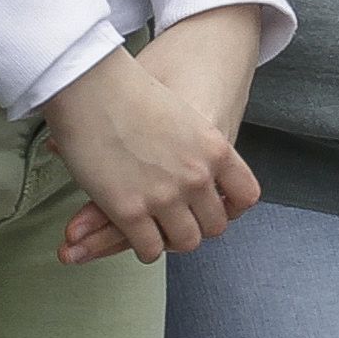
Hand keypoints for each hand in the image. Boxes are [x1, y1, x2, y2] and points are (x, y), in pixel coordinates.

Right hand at [47, 17, 261, 261]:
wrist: (93, 89)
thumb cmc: (130, 92)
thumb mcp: (184, 116)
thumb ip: (196, 146)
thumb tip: (199, 166)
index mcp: (216, 150)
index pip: (246, 195)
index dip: (231, 207)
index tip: (216, 207)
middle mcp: (197, 177)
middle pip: (215, 225)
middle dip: (197, 226)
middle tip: (179, 223)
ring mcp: (165, 197)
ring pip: (184, 242)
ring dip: (171, 240)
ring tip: (158, 232)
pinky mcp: (130, 212)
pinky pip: (149, 248)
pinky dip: (144, 248)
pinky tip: (135, 236)